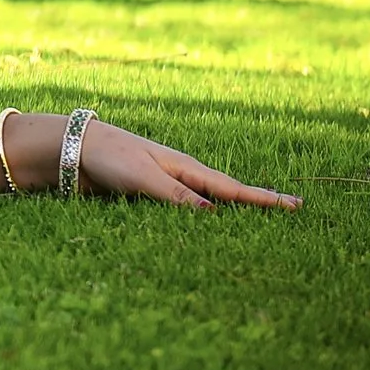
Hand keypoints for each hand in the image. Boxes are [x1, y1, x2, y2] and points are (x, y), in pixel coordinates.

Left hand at [76, 118, 301, 208]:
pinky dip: (203, 215)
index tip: (296, 205)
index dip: (264, 199)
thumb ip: (177, 197)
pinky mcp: (149, 194)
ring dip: (232, 210)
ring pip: (207, 202)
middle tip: (291, 209)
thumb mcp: (145, 178)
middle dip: (257, 203)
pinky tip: (210, 221)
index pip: (232, 189)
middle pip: (226, 194)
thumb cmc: (110, 157)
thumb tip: (214, 215)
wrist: (72, 148)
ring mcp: (166, 184)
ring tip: (260, 219)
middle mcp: (181, 176)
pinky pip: (183, 209)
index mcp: (186, 168)